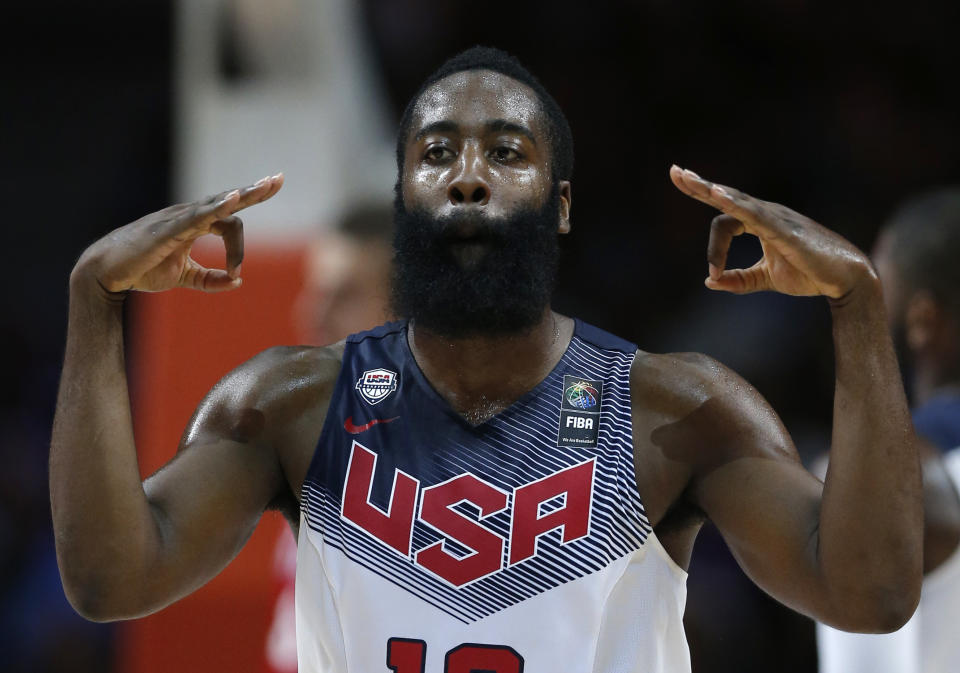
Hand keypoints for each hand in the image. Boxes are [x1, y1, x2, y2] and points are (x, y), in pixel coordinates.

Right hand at [74, 174, 283, 295]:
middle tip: (278, 179)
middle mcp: (189, 216)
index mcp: (195, 225)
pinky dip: (215, 208)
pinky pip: (196, 216)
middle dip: (255, 191)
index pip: (230, 220)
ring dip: (243, 196)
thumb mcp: (184, 277)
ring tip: (266, 186)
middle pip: (229, 200)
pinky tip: (232, 200)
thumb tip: (238, 281)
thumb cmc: (142, 269)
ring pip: (217, 203)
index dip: (239, 246)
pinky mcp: (167, 229)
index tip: (237, 272)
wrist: (107, 272)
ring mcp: (178, 219)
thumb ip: (210, 279)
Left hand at [669, 165, 874, 298]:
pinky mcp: (784, 228)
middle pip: (726, 196)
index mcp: (760, 222)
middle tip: (675, 172)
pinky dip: (736, 203)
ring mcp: (776, 217)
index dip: (713, 249)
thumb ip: (738, 280)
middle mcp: (766, 214)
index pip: (724, 221)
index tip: (712, 274)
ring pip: (736, 200)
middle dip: (699, 185)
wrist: (844, 279)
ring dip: (710, 190)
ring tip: (687, 179)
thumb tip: (708, 282)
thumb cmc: (809, 273)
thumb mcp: (765, 279)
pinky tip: (718, 195)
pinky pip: (755, 213)